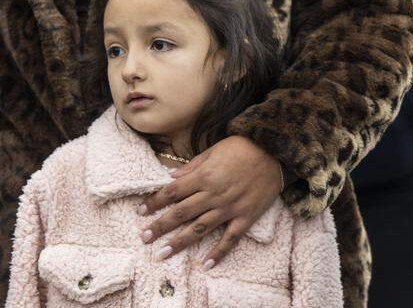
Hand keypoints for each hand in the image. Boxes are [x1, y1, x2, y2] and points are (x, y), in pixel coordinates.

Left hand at [137, 136, 283, 267]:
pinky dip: (218, 253)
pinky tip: (205, 264)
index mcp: (203, 176)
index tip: (139, 211)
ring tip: (162, 253)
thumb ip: (191, 167)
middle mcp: (213, 194)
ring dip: (179, 242)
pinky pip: (230, 239)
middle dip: (160, 226)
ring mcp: (229, 208)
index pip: (172, 192)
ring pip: (200, 228)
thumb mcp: (212, 151)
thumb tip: (170, 176)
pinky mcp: (245, 218)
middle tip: (143, 238)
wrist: (273, 152)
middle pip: (181, 213)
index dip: (154, 202)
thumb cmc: (240, 148)